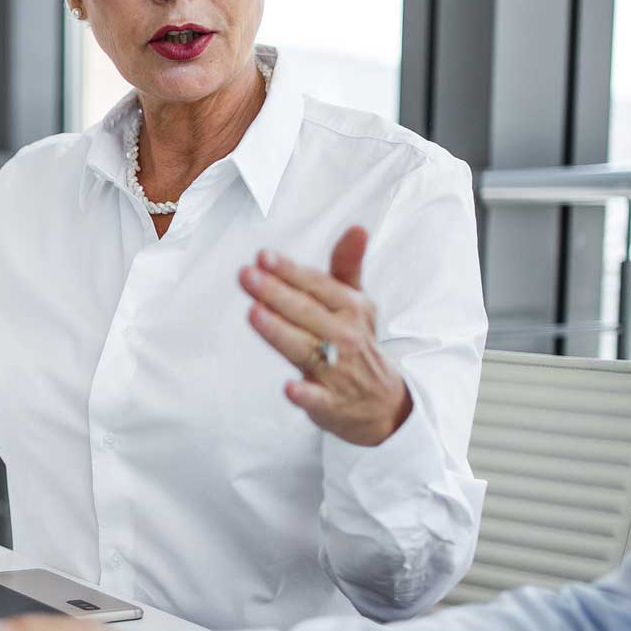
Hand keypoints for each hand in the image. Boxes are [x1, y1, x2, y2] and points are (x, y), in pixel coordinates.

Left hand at [239, 225, 414, 446]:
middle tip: (246, 275)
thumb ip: (347, 266)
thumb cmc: (357, 342)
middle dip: (276, 293)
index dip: (290, 271)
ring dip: (280, 331)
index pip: (317, 285)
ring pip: (305, 348)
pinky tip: (288, 387)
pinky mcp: (330, 403)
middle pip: (306, 312)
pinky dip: (304, 394)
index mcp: (351, 308)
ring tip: (254, 312)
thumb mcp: (357, 303)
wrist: (383, 402)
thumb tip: (357, 227)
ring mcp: (338, 370)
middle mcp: (345, 336)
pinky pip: (316, 398)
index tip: (262, 256)